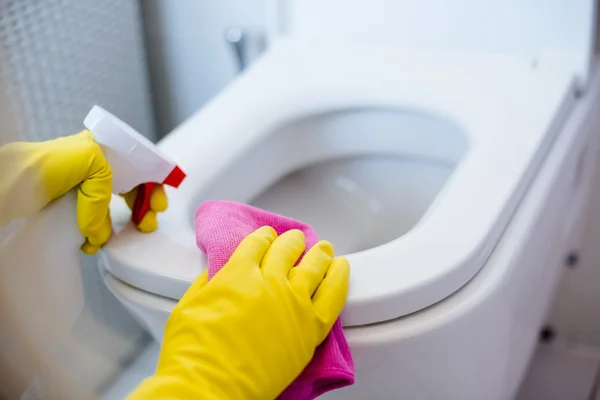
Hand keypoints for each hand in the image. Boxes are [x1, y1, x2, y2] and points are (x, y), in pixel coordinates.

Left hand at [0, 131, 167, 253]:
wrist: (9, 183)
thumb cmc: (43, 163)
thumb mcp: (90, 160)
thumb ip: (107, 190)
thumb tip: (101, 228)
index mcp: (101, 151)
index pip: (138, 167)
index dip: (152, 185)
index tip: (158, 203)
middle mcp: (91, 170)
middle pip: (129, 190)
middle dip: (142, 208)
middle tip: (146, 223)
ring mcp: (79, 192)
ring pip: (110, 212)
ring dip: (118, 227)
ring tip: (114, 236)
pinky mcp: (66, 212)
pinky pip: (90, 227)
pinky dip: (96, 237)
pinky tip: (94, 242)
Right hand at [128, 226, 349, 399]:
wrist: (209, 386)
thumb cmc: (192, 352)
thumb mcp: (188, 306)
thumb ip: (207, 284)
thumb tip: (216, 277)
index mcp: (238, 273)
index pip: (257, 244)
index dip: (263, 237)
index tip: (267, 237)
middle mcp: (270, 282)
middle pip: (287, 251)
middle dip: (292, 242)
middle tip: (296, 239)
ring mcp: (293, 303)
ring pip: (314, 267)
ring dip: (319, 254)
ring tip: (324, 248)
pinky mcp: (310, 328)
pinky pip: (333, 296)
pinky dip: (339, 279)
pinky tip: (342, 269)